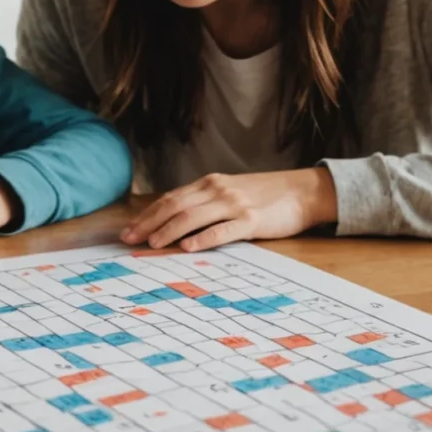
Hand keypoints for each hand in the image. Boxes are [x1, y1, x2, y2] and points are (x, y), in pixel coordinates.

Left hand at [121, 169, 337, 251]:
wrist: (303, 191)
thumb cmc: (264, 195)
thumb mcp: (230, 192)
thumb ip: (205, 203)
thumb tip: (173, 222)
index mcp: (209, 184)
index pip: (170, 199)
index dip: (147, 215)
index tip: (128, 230)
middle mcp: (218, 190)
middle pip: (175, 206)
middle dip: (149, 224)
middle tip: (129, 240)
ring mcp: (234, 204)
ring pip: (193, 216)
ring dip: (169, 231)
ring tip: (152, 245)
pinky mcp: (252, 220)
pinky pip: (223, 230)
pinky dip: (203, 238)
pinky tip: (188, 247)